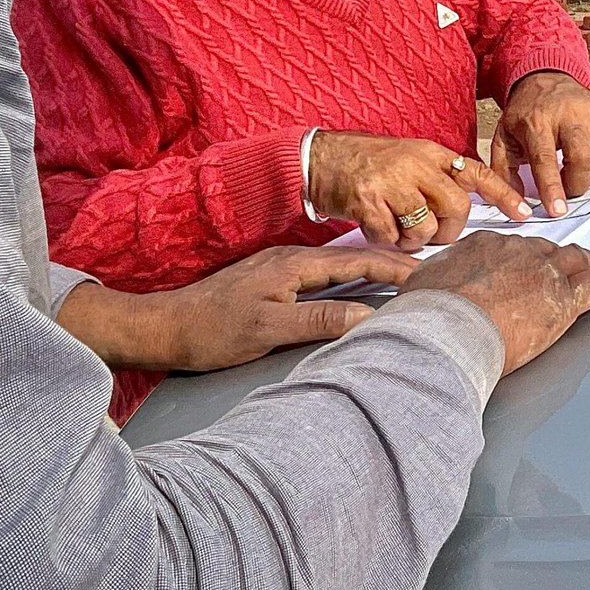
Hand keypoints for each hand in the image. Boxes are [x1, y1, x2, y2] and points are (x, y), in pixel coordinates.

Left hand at [57, 245, 417, 372]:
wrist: (163, 326)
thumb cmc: (212, 331)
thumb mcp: (268, 330)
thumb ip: (318, 321)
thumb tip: (367, 317)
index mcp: (294, 265)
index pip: (356, 261)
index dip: (393, 268)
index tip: (426, 276)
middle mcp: (290, 259)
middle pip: (351, 258)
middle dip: (390, 265)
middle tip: (425, 278)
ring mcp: (279, 268)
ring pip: (336, 267)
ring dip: (369, 273)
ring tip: (400, 284)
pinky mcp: (270, 281)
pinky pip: (321, 276)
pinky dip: (347, 281)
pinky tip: (354, 294)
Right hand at [310, 132, 531, 249]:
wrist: (319, 157)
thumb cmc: (366, 163)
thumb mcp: (409, 159)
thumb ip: (436, 178)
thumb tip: (464, 207)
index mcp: (430, 154)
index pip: (476, 171)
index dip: (503, 194)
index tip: (524, 213)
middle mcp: (415, 164)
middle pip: (457, 207)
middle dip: (449, 230)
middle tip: (433, 234)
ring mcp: (391, 182)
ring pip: (426, 227)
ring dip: (414, 239)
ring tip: (398, 228)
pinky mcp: (367, 201)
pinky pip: (390, 236)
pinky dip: (385, 240)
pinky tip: (376, 227)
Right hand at [402, 231, 589, 374]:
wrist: (444, 331)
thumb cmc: (426, 316)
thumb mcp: (420, 287)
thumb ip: (430, 283)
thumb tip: (422, 289)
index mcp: (485, 245)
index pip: (513, 247)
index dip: (523, 258)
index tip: (525, 266)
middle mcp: (518, 251)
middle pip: (547, 251)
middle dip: (559, 259)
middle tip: (567, 267)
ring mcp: (544, 273)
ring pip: (576, 262)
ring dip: (589, 265)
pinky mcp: (563, 300)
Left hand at [490, 71, 589, 217]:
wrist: (546, 77)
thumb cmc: (524, 113)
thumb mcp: (503, 137)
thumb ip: (504, 171)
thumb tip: (515, 205)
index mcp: (536, 121)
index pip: (546, 159)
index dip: (552, 187)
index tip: (558, 210)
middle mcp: (567, 116)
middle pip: (582, 159)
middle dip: (577, 185)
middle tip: (566, 191)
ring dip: (585, 175)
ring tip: (570, 168)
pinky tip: (580, 154)